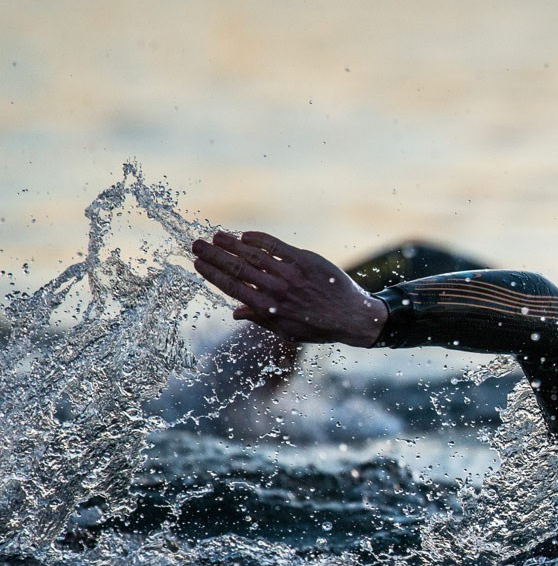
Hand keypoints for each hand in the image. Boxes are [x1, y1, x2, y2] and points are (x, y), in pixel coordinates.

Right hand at [192, 231, 388, 346]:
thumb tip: (235, 312)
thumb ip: (260, 319)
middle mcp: (278, 291)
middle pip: (238, 269)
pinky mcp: (307, 261)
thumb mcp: (287, 330)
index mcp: (269, 309)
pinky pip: (278, 247)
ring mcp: (292, 274)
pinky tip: (245, 235)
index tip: (197, 263)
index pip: (233, 288)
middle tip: (196, 244)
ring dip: (232, 244)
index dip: (212, 274)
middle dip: (214, 256)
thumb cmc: (318, 326)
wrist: (353, 316)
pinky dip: (260, 240)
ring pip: (255, 256)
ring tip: (216, 236)